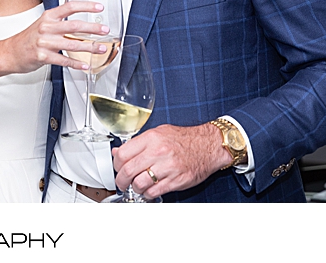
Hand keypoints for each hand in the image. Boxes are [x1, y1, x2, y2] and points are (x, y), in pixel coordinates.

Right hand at [2, 0, 110, 73]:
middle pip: (74, 25)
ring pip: (72, 44)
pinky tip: (85, 64)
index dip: (86, 6)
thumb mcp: (43, 24)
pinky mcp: (43, 57)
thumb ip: (60, 22)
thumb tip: (81, 24)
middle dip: (93, 28)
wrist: (10, 52)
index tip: (99, 7)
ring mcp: (44, 42)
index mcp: (48, 16)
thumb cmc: (28, 39)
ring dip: (89, 47)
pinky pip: (63, 60)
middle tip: (105, 30)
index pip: (70, 7)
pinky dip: (76, 63)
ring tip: (100, 48)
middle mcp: (47, 27)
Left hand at [111, 123, 231, 198]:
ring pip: (139, 184)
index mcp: (152, 138)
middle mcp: (158, 152)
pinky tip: (149, 189)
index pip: (123, 154)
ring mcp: (167, 167)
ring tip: (137, 185)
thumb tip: (119, 152)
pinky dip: (147, 194)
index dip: (116, 164)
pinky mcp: (175, 180)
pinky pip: (153, 192)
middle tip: (122, 182)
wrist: (208, 146)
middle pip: (128, 170)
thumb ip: (138, 142)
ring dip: (135, 188)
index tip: (118, 167)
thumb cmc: (185, 139)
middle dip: (121, 180)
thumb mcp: (159, 133)